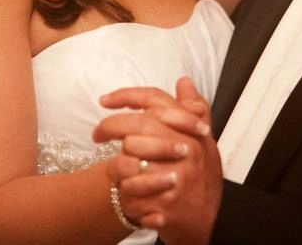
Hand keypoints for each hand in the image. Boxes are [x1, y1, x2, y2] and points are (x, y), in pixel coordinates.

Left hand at [94, 78, 222, 244]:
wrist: (204, 220)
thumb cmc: (201, 175)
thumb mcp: (204, 140)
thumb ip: (194, 109)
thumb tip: (184, 81)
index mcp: (190, 130)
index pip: (155, 100)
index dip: (126, 95)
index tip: (104, 99)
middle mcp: (184, 149)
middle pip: (135, 127)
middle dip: (109, 127)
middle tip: (97, 134)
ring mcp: (174, 177)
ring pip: (127, 160)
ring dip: (115, 165)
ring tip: (116, 168)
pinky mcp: (164, 203)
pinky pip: (128, 191)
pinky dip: (123, 192)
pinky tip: (125, 191)